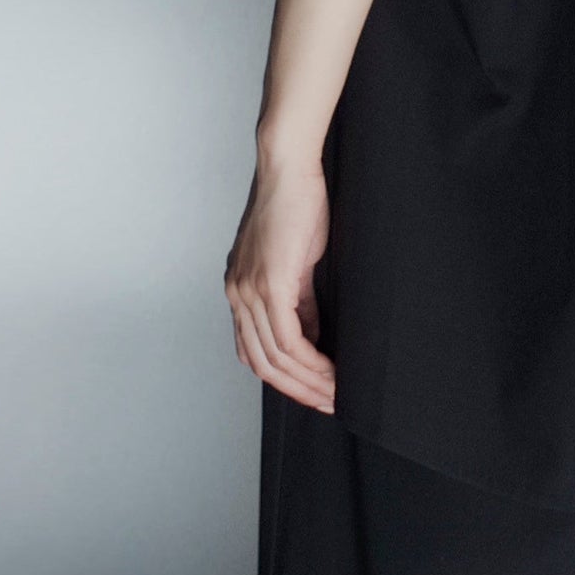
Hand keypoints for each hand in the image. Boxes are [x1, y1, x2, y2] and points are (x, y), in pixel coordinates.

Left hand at [226, 146, 334, 409]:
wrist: (289, 170)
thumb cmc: (297, 207)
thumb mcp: (296, 263)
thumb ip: (299, 301)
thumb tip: (312, 334)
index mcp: (240, 291)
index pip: (254, 353)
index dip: (283, 380)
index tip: (314, 392)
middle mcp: (237, 296)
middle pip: (262, 365)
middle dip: (298, 391)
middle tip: (331, 404)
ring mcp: (249, 291)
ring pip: (275, 358)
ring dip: (308, 382)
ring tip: (337, 394)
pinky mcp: (269, 284)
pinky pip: (287, 339)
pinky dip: (310, 361)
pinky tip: (331, 370)